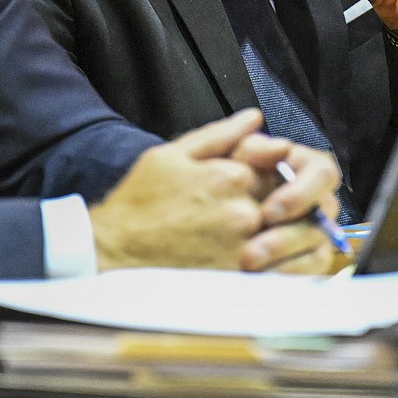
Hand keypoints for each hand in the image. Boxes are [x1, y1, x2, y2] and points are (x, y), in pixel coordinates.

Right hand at [89, 110, 338, 273]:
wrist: (113, 251)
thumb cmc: (139, 202)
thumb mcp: (173, 154)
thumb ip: (220, 135)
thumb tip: (255, 117)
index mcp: (231, 175)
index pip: (277, 165)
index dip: (270, 170)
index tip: (255, 176)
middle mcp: (244, 211)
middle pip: (284, 200)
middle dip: (277, 201)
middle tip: (253, 207)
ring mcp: (243, 248)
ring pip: (285, 235)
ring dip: (280, 232)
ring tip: (251, 233)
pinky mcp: (238, 280)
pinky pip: (277, 270)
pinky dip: (277, 263)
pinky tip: (257, 257)